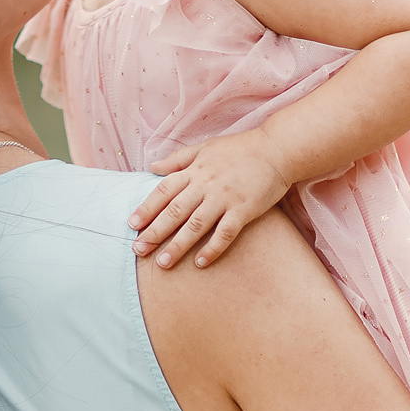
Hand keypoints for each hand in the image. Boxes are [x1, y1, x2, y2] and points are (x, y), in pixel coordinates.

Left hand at [129, 130, 291, 267]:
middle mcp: (205, 185)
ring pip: (196, 225)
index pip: (163, 191)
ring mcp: (224, 198)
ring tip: (163, 263)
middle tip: (138, 250)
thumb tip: (152, 167)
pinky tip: (200, 263)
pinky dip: (212, 249)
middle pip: (175, 212)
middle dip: (154, 232)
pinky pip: (225, 233)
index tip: (132, 225)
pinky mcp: (243, 210)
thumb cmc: (240, 149)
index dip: (146, 208)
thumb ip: (178, 159)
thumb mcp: (205, 147)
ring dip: (178, 245)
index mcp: (194, 170)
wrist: (277, 150)